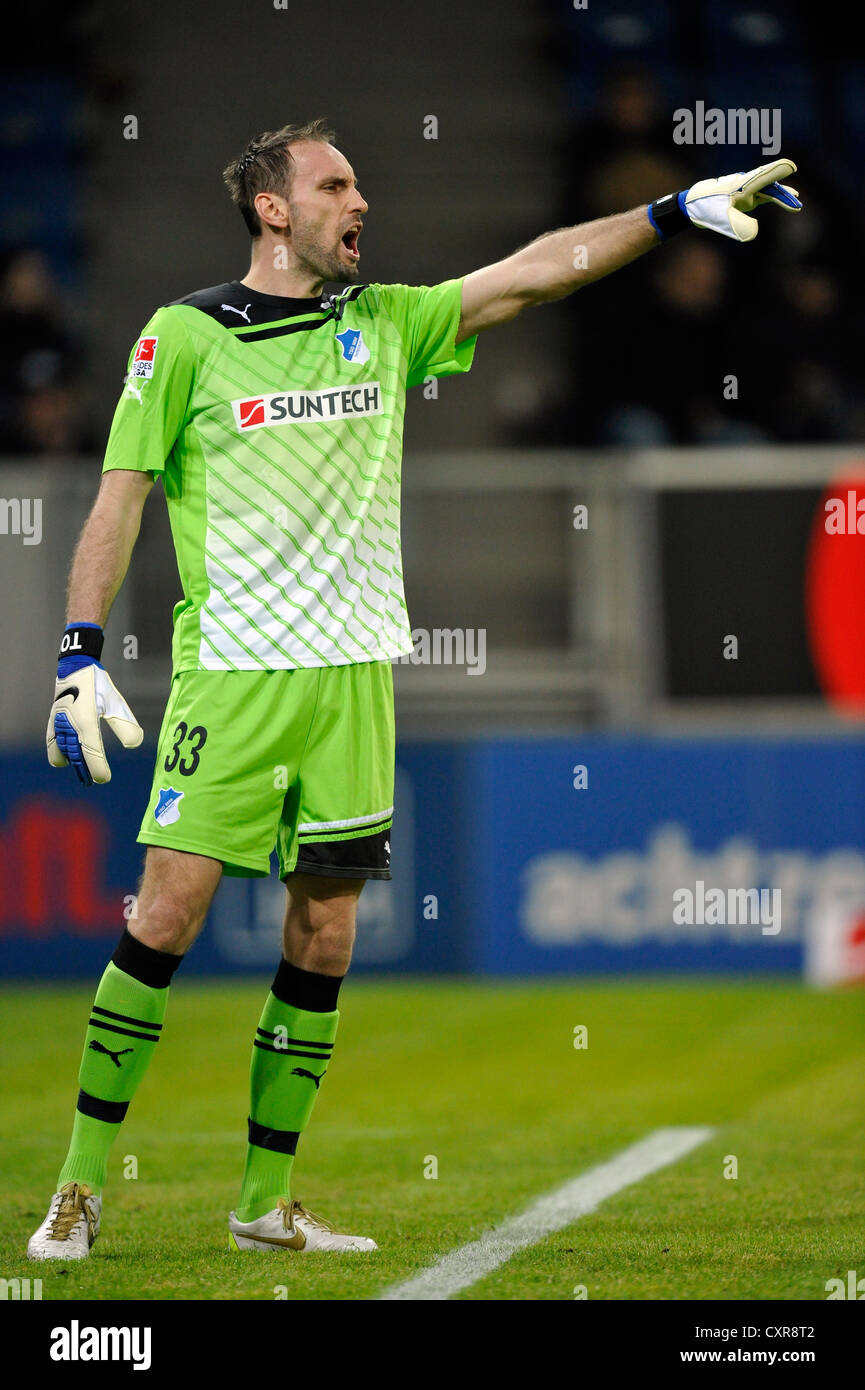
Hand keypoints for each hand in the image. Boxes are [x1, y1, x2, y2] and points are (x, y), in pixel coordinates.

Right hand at [47, 626, 142, 784]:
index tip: (103, 779)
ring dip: (72, 763)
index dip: (98, 769)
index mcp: (86, 722)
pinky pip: (52, 741)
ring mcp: (59, 723)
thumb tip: (134, 744)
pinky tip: (63, 760)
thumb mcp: (116, 703)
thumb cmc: (98, 684)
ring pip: (63, 751)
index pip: (91, 753)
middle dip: (85, 770)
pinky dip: (57, 753)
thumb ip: (125, 725)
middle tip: (93, 781)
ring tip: (81, 773)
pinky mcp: (54, 719)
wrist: (76, 666)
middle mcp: (70, 725)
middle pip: (76, 756)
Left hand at [683, 158, 801, 241]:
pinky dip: (775, 199)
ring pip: (768, 190)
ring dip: (782, 196)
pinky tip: (784, 201)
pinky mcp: (746, 197)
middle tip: (797, 200)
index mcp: (740, 185)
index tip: (791, 167)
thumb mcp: (720, 219)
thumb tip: (754, 233)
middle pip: (769, 184)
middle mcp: (745, 184)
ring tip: (796, 203)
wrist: (692, 205)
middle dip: (783, 193)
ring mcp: (746, 190)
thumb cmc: (704, 208)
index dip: (777, 171)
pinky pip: (764, 196)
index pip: (762, 176)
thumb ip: (737, 224)